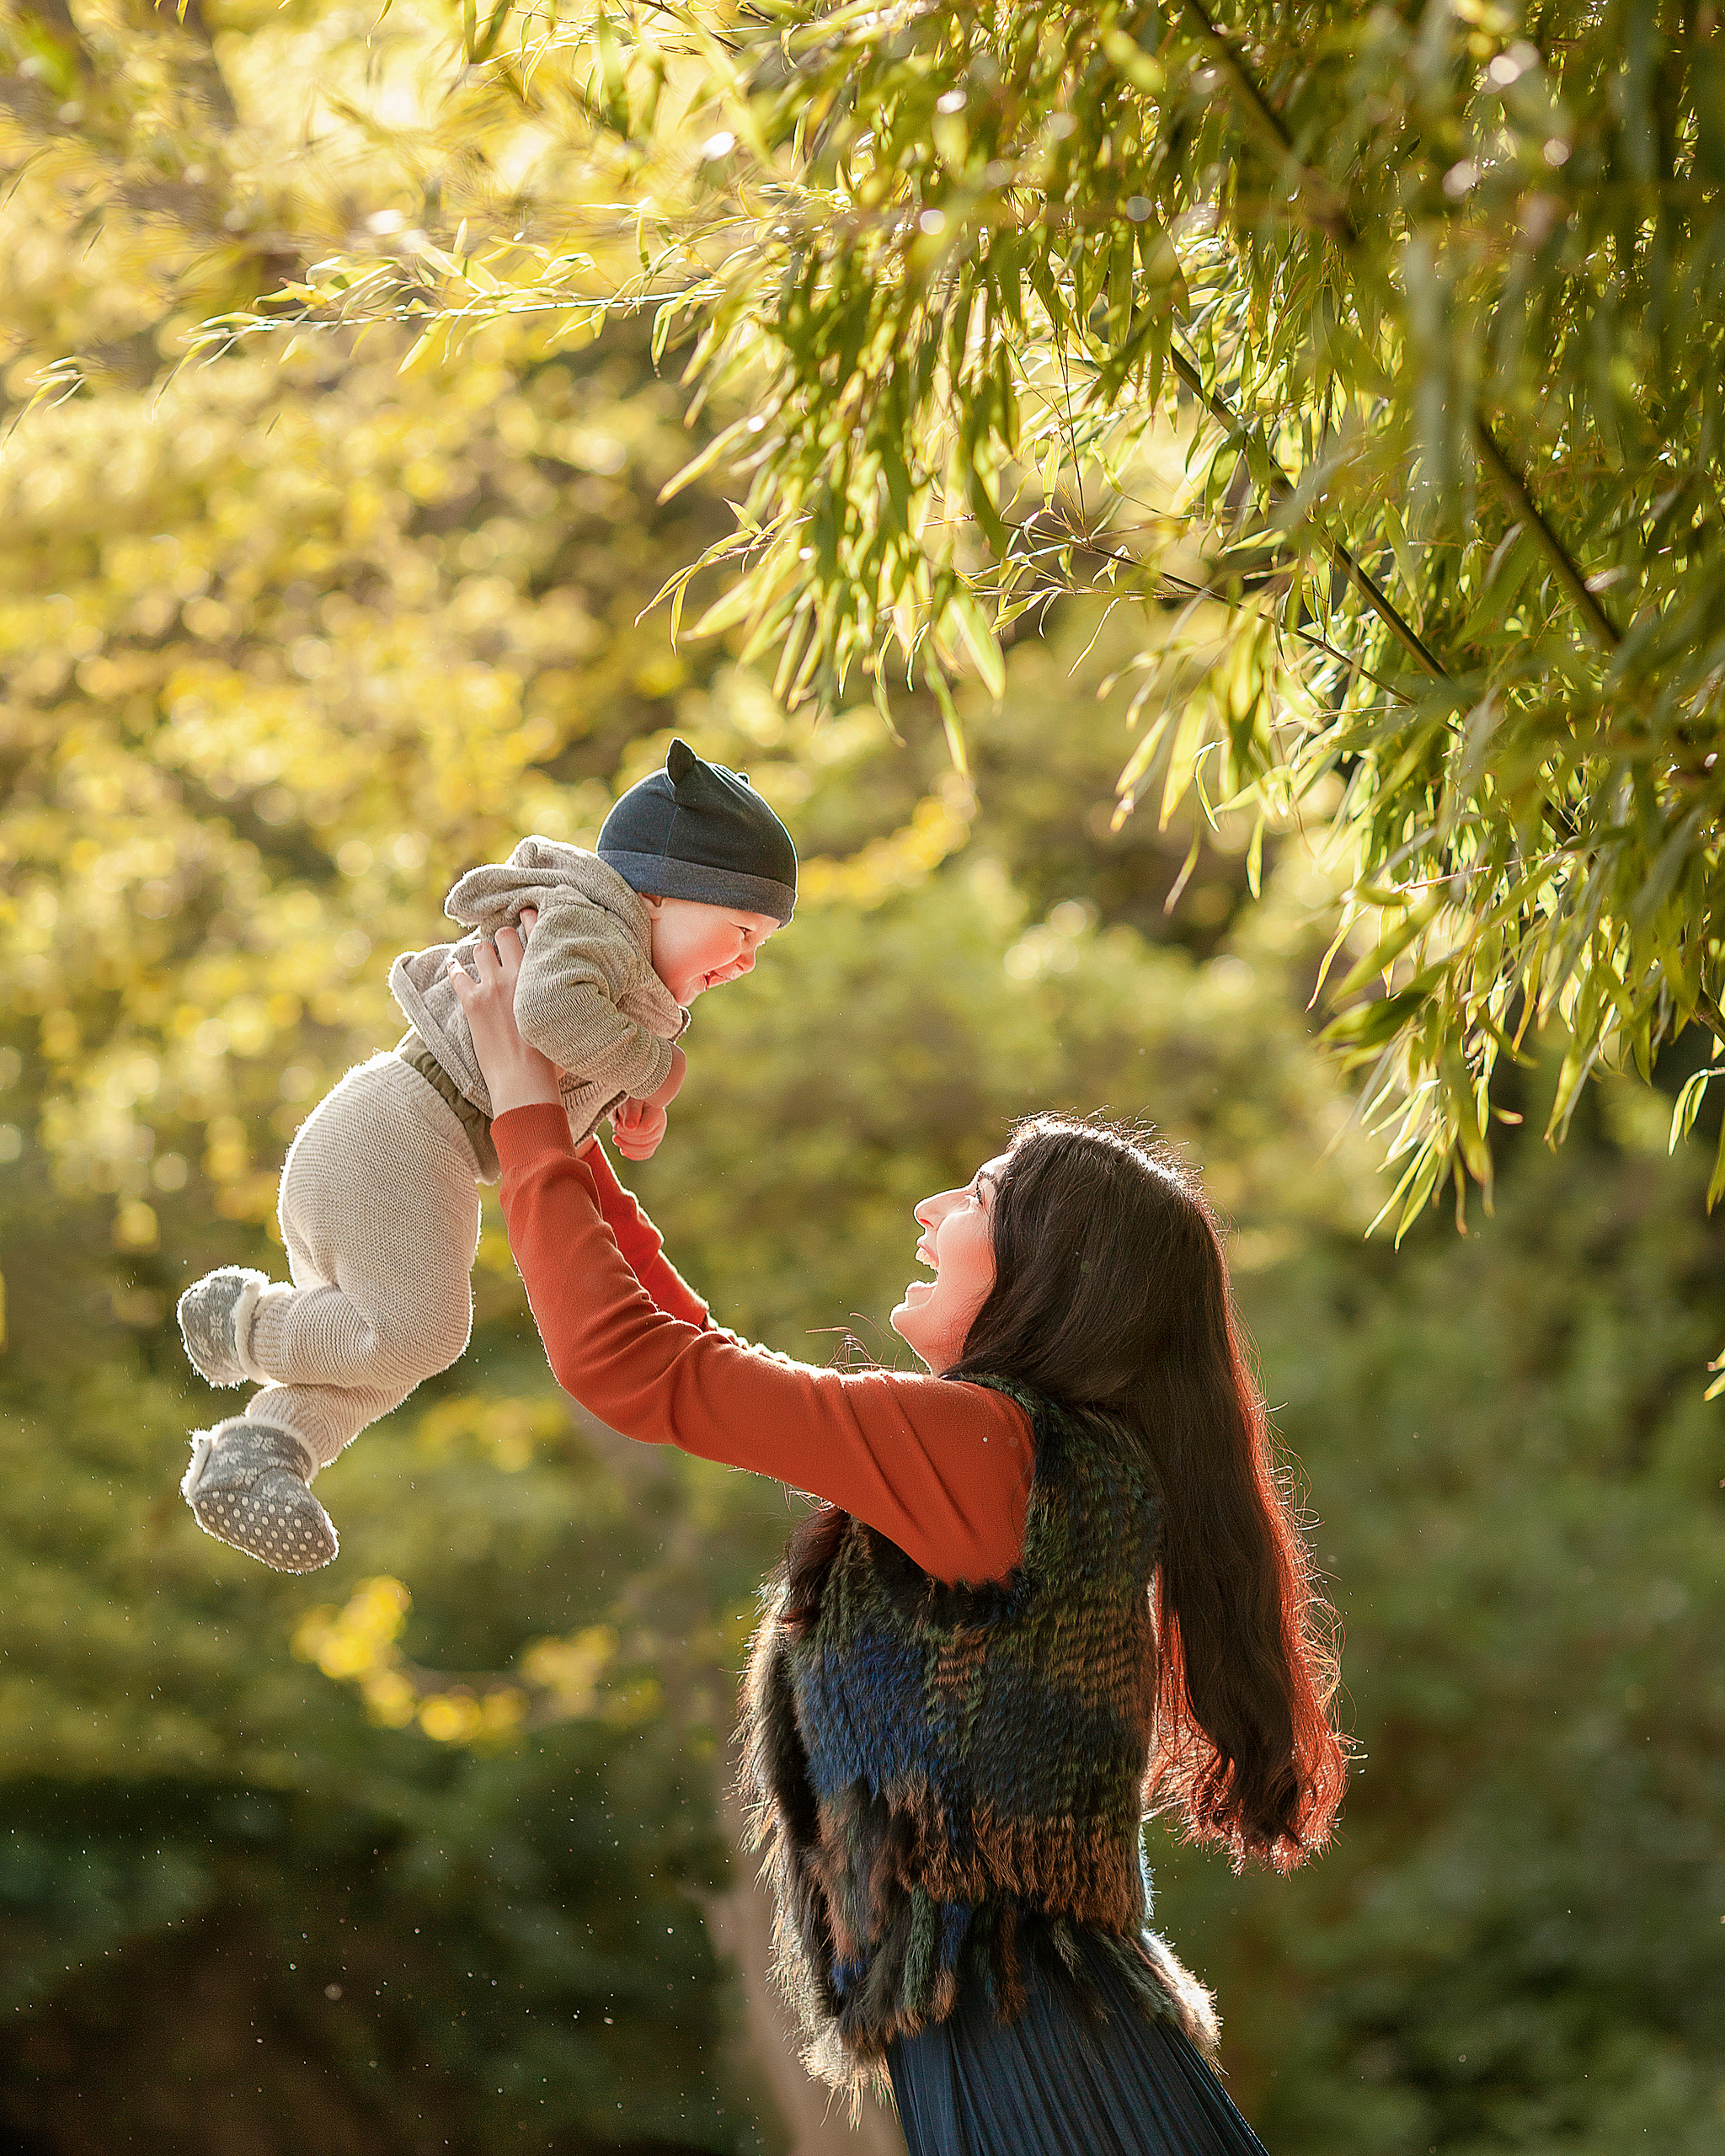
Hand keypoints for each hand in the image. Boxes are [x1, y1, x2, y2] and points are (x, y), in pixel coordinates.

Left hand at [445, 909, 560, 1115]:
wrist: (524, 1079)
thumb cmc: (551, 1057)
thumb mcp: (566, 1018)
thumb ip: (562, 997)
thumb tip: (572, 993)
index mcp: (542, 976)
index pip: (535, 934)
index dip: (529, 919)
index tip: (526, 913)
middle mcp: (517, 974)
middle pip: (504, 936)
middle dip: (502, 938)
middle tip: (502, 944)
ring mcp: (492, 986)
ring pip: (481, 950)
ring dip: (482, 954)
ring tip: (483, 960)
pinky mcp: (472, 1002)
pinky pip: (457, 975)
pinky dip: (454, 970)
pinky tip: (453, 968)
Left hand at [611, 1095, 668, 1160]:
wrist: (636, 1102)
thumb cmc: (634, 1099)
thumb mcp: (632, 1101)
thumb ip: (632, 1112)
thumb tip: (630, 1127)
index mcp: (657, 1114)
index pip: (645, 1129)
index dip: (628, 1131)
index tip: (617, 1125)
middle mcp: (660, 1126)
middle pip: (644, 1141)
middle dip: (625, 1139)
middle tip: (615, 1130)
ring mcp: (657, 1136)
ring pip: (644, 1150)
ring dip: (627, 1147)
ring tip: (615, 1139)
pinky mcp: (652, 1143)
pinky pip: (645, 1154)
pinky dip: (632, 1154)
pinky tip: (622, 1150)